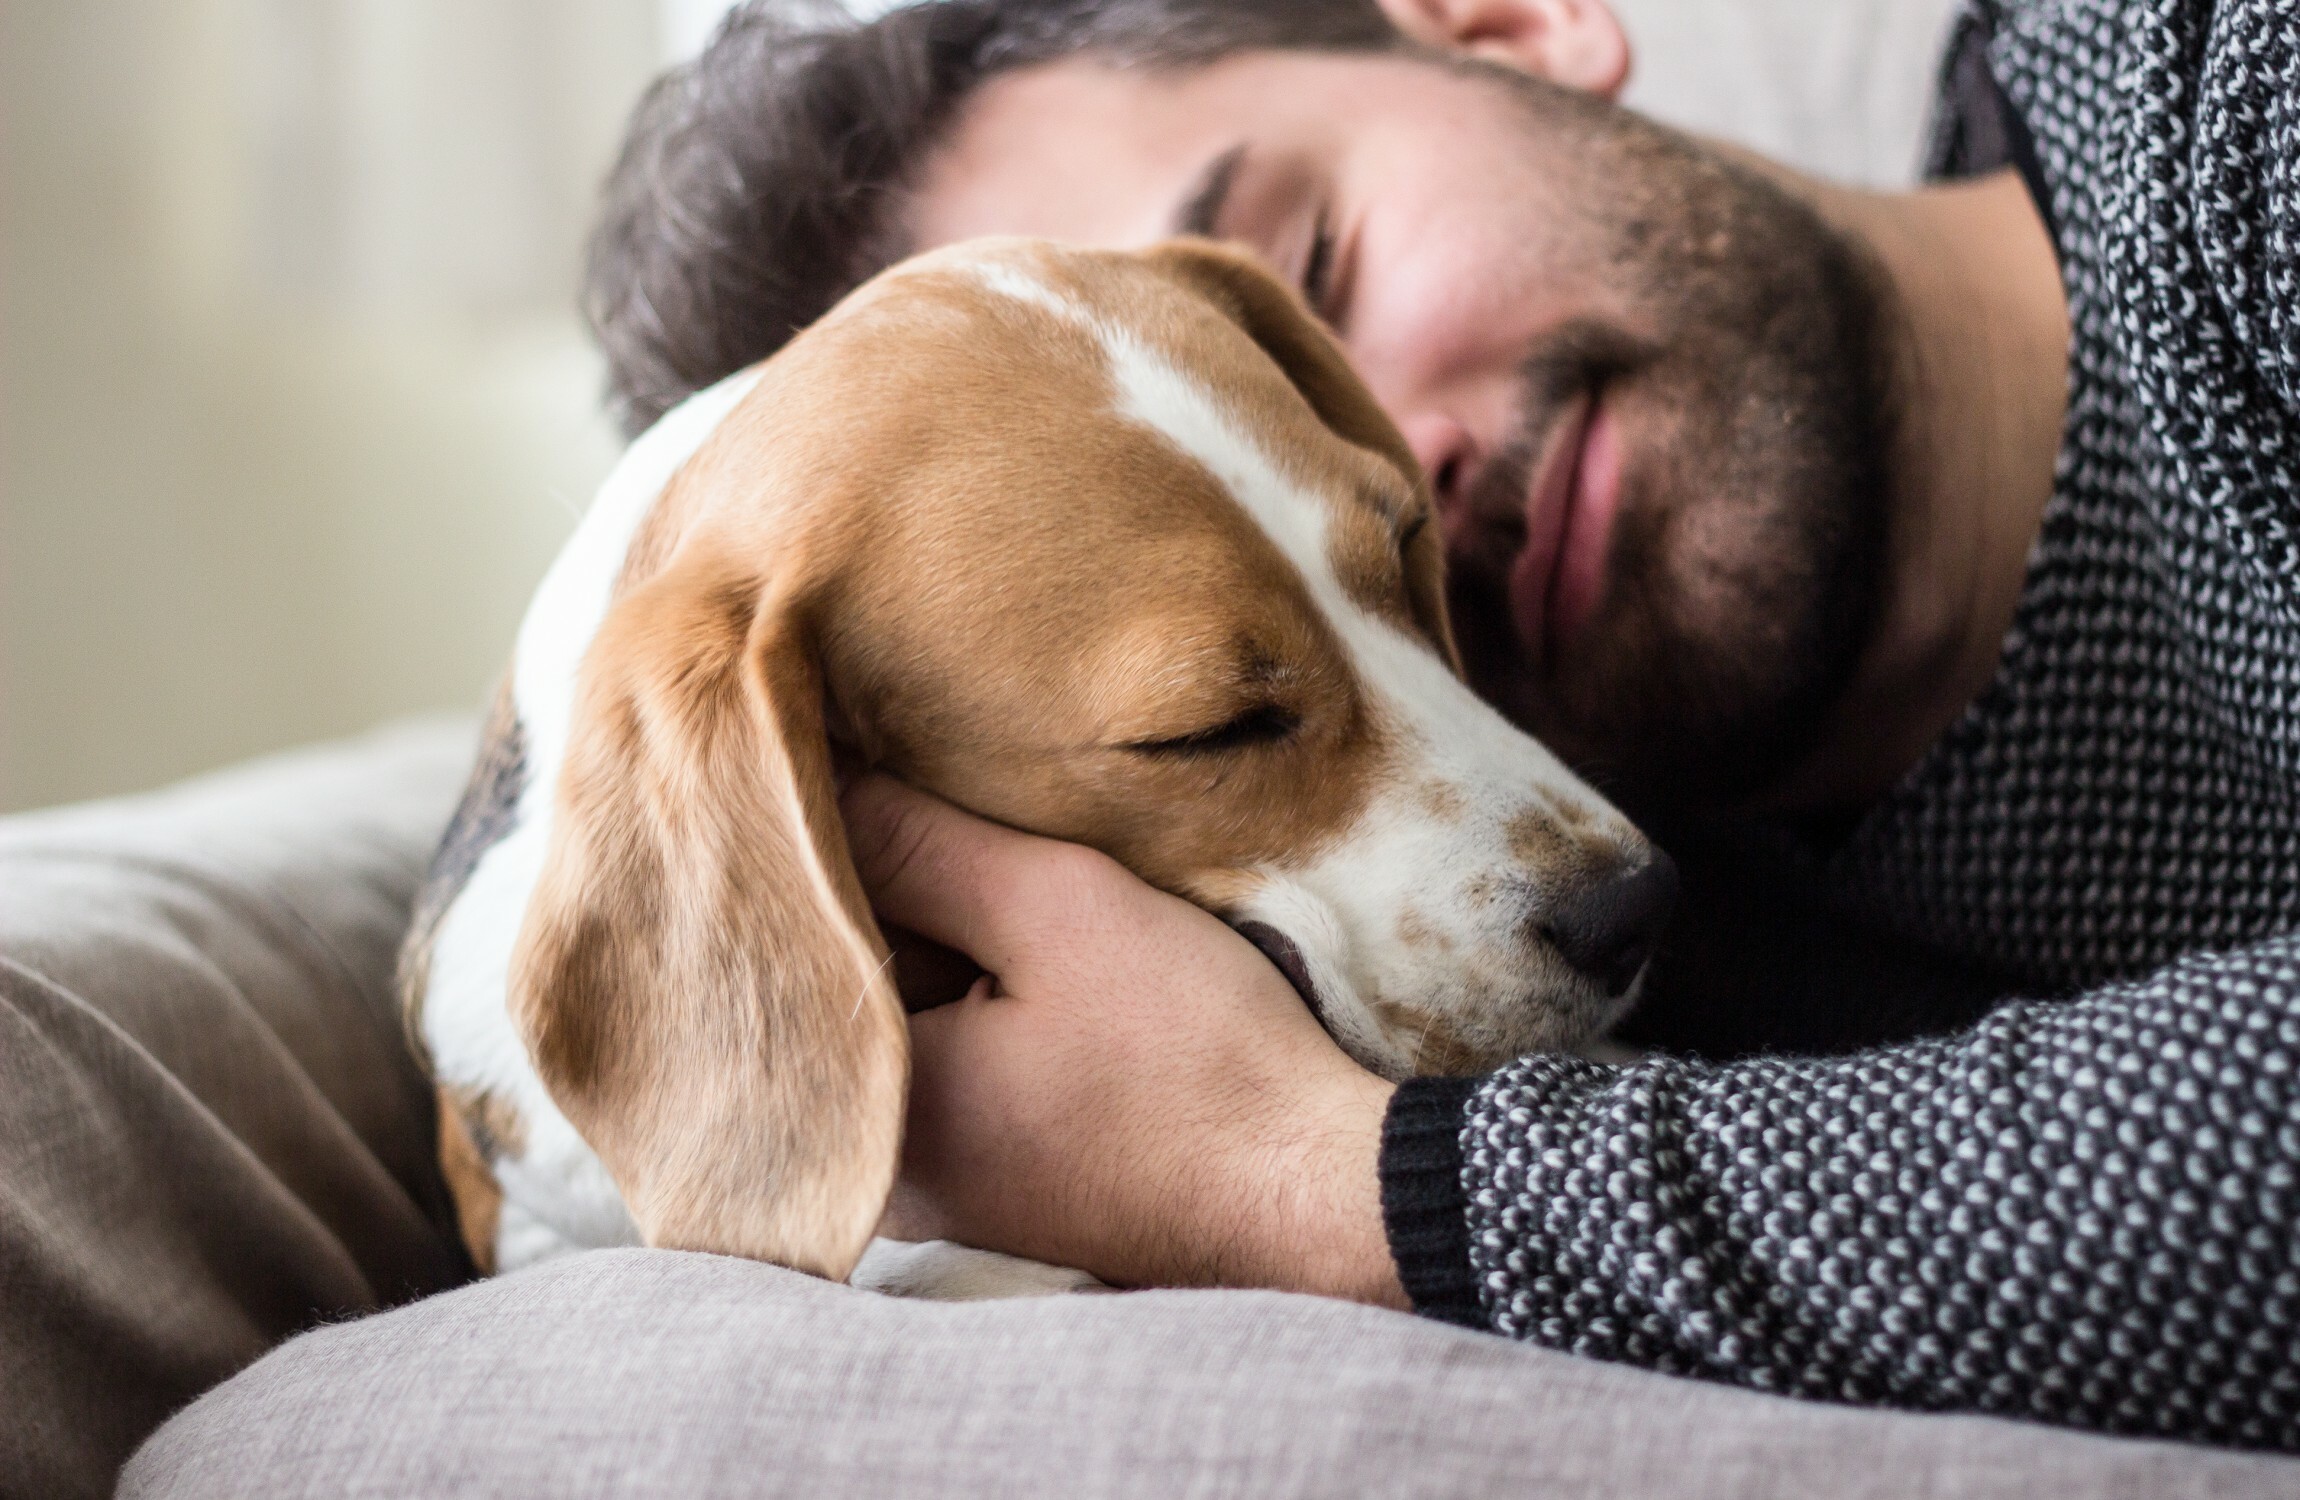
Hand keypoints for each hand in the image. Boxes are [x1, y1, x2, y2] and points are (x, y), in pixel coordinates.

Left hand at [840, 774, 1406, 1306]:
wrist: (1317, 1194)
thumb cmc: (1195, 1061)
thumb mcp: (1056, 912)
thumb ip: (918, 843)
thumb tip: (798, 772)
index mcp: (865, 1110)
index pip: (791, 937)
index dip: (817, 837)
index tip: (842, 756)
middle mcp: (874, 1170)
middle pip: (837, 983)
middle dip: (874, 892)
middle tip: (916, 795)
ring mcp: (934, 1188)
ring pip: (896, 1018)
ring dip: (929, 942)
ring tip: (979, 858)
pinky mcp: (992, 1185)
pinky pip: (943, 1062)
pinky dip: (966, 999)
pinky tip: (1021, 947)